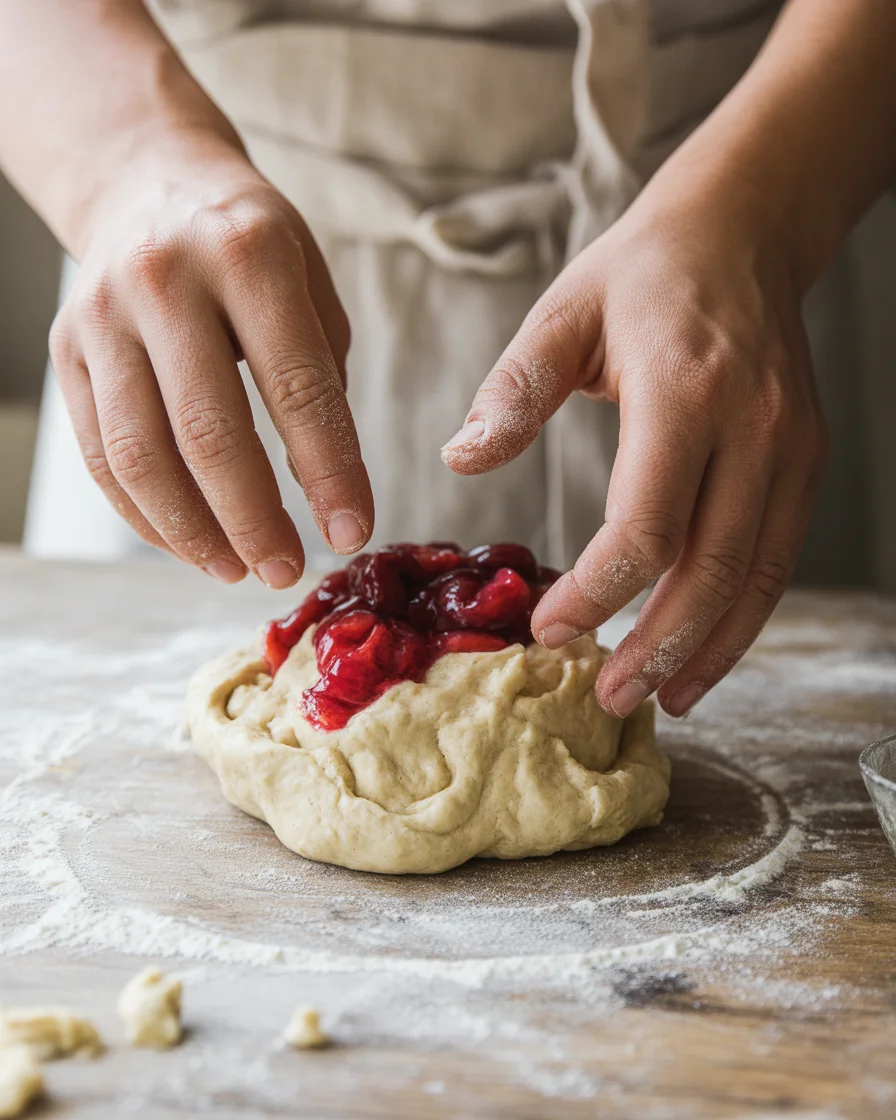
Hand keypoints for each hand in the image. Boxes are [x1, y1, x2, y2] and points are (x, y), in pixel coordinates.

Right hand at [50, 131, 372, 587]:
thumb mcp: (309, 284)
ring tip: (237, 569)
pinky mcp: (67, 352)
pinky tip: (190, 542)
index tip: (352, 533)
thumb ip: (321, 381)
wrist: (146, 181)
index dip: (329, 473)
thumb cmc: (248, 245)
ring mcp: (104, 317)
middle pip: (209, 433)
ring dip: (194, 533)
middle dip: (254, 521)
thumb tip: (322, 491)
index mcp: (248, 254)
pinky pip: (101, 457)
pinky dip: (147, 516)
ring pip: (141, 457)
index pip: (297, 388)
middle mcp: (166, 280)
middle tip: (285, 571)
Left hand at [442, 180, 827, 717]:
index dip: (599, 592)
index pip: (647, 525)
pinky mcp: (805, 462)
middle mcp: (753, 428)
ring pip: (756, 577)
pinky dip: (744, 616)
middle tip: (609, 698)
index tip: (549, 631)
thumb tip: (461, 459)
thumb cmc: (643, 272)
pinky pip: (777, 557)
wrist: (744, 231)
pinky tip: (707, 650)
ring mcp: (790, 449)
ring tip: (662, 699)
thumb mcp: (564, 311)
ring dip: (710, 649)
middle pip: (711, 568)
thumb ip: (513, 389)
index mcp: (684, 393)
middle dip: (657, 646)